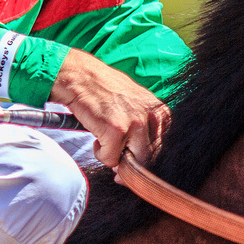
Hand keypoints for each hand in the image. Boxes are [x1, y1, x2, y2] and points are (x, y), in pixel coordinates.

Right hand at [49, 49, 169, 168]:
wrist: (82, 77)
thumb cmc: (106, 91)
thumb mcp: (136, 105)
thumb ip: (144, 129)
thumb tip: (142, 160)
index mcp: (160, 112)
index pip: (161, 148)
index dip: (146, 160)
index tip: (133, 165)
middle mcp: (152, 117)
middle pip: (149, 157)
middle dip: (131, 166)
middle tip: (117, 166)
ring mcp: (135, 124)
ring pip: (132, 161)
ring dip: (115, 159)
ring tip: (105, 143)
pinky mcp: (116, 130)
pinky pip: (110, 158)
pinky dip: (100, 154)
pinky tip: (96, 137)